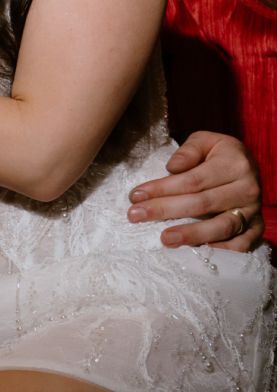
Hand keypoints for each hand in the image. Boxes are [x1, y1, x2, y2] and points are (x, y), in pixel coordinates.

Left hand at [127, 131, 262, 250]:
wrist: (246, 165)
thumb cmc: (218, 154)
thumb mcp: (205, 140)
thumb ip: (188, 151)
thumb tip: (172, 167)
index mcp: (234, 164)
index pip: (192, 180)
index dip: (162, 189)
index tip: (136, 195)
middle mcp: (247, 188)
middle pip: (202, 203)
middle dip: (165, 210)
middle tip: (136, 216)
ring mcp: (252, 211)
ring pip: (221, 226)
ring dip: (191, 235)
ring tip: (165, 239)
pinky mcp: (256, 228)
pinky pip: (243, 244)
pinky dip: (224, 250)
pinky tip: (200, 251)